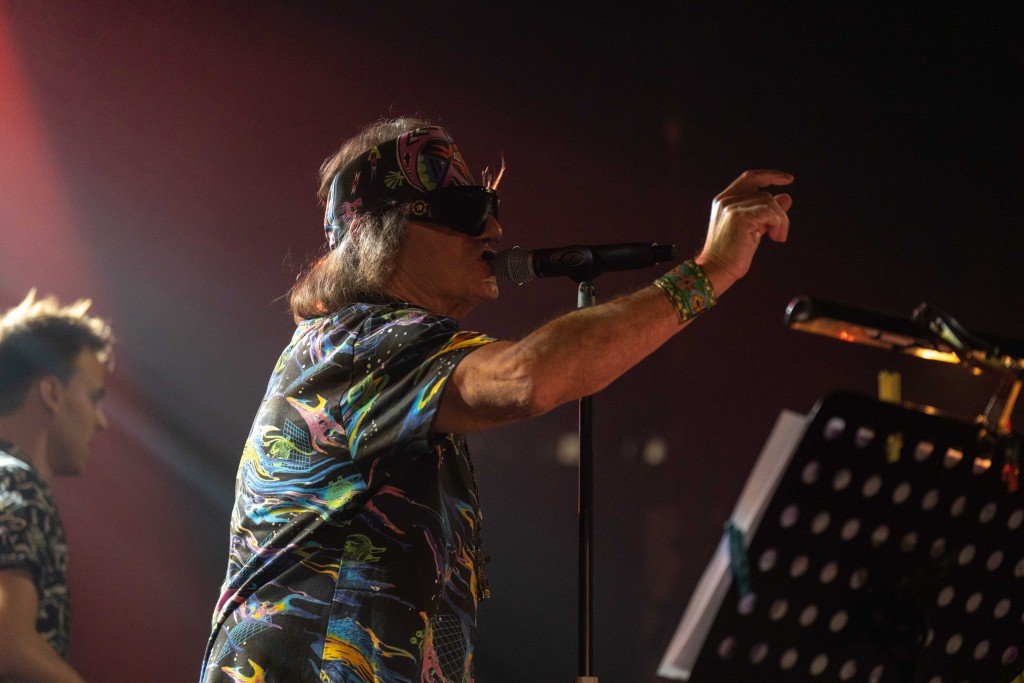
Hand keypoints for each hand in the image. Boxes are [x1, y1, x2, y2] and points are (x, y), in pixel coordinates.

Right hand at [695, 169, 792, 293]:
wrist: (717, 270)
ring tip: (777, 237)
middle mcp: (725, 200)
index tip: (788, 179)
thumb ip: (767, 212)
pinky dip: (779, 224)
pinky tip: (776, 238)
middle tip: (780, 233)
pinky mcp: (739, 217)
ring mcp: (731, 207)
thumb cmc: (733, 254)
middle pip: (764, 193)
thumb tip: (787, 197)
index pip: (750, 178)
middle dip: (778, 212)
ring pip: (769, 202)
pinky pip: (770, 212)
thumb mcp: (753, 228)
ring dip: (780, 221)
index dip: (770, 175)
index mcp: (724, 200)